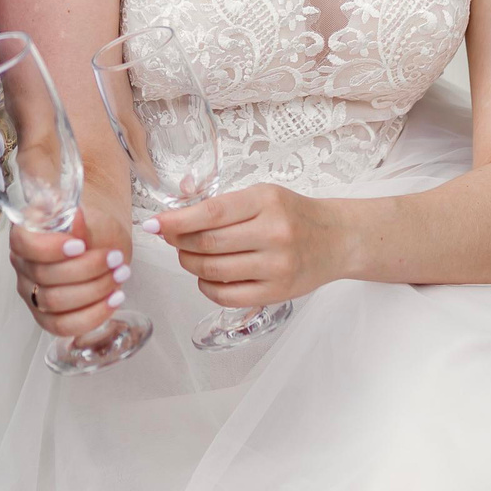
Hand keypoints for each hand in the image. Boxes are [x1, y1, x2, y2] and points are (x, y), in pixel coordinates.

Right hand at [9, 207, 134, 340]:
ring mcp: (31, 293)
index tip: (81, 246)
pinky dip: (92, 315)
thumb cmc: (92, 228)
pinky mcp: (45, 317)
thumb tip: (77, 217)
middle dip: (86, 269)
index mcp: (25, 235)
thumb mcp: (90, 218)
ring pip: (55, 302)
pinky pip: (63, 326)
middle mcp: (22, 265)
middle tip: (116, 258)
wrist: (102, 243)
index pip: (24, 244)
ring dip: (94, 290)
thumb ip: (80, 223)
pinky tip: (114, 298)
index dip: (50, 248)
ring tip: (120, 275)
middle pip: (44, 276)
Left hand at [146, 183, 343, 307]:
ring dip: (190, 263)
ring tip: (189, 255)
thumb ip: (222, 202)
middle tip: (171, 238)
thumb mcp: (262, 195)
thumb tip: (174, 213)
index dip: (177, 220)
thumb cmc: (293, 214)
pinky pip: (227, 295)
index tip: (154, 224)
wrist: (336, 239)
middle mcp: (273, 233)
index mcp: (266, 201)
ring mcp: (276, 266)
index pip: (212, 212)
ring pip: (213, 270)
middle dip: (179, 242)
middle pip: (208, 244)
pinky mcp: (276, 292)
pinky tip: (206, 276)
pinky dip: (207, 286)